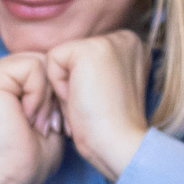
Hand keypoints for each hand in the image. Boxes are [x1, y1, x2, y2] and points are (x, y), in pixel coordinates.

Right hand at [0, 52, 64, 183]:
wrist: (14, 175)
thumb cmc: (33, 153)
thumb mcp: (51, 112)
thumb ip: (54, 87)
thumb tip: (73, 64)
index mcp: (7, 78)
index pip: (47, 64)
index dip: (57, 91)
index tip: (51, 122)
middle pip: (46, 60)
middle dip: (53, 93)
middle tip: (44, 124)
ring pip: (41, 62)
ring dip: (46, 96)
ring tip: (36, 121)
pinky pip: (32, 67)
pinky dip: (38, 95)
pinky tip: (27, 116)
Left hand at [44, 31, 149, 181]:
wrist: (120, 145)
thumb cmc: (112, 128)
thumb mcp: (108, 89)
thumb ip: (94, 70)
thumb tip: (72, 67)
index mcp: (131, 47)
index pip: (85, 57)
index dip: (82, 84)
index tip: (99, 105)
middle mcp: (124, 38)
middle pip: (72, 56)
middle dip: (72, 85)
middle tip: (91, 108)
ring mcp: (108, 41)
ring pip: (61, 59)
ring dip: (65, 88)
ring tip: (86, 106)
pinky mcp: (89, 49)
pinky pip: (52, 60)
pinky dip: (58, 87)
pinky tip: (78, 101)